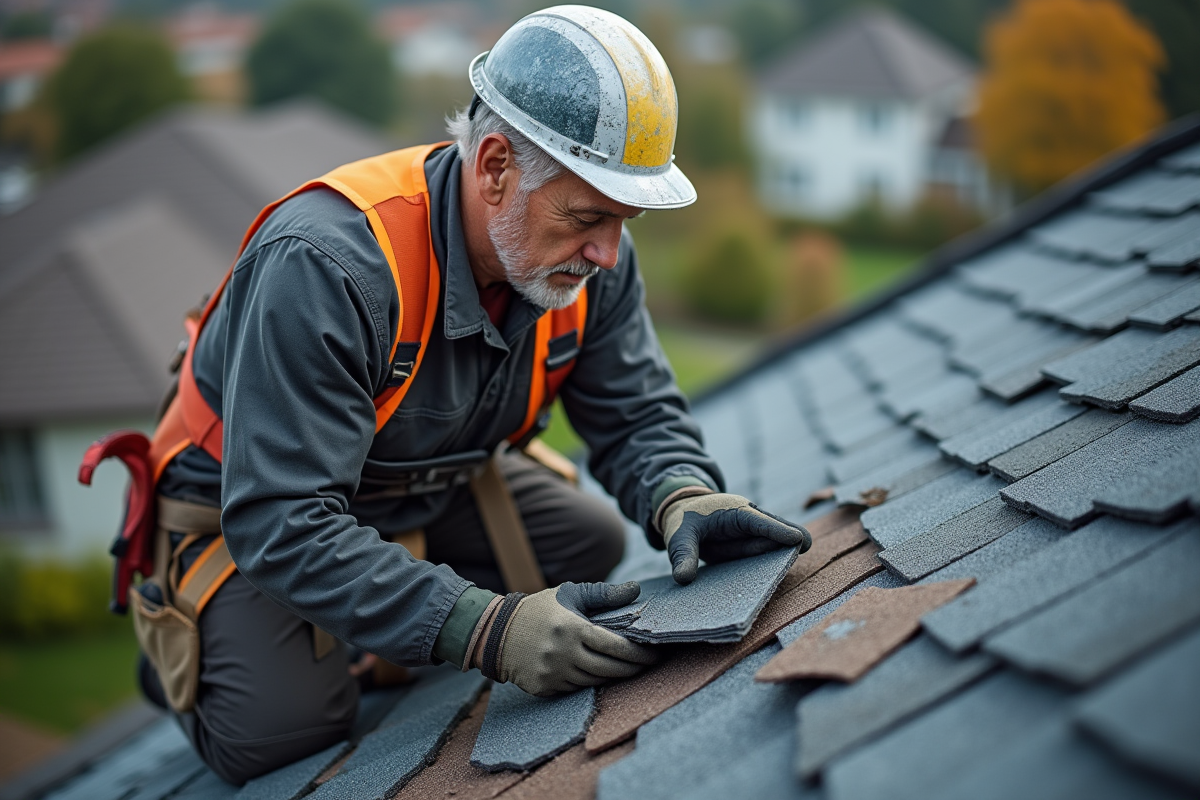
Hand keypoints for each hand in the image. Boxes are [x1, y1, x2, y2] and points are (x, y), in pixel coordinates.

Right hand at [492, 582, 657, 695]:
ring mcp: (553, 673)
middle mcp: (563, 653)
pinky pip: (576, 689)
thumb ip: (603, 594)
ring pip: (595, 681)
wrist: (497, 632)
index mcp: (572, 628)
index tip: (654, 653)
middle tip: (648, 663)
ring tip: (627, 668)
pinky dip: (590, 681)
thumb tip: (636, 589)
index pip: (615, 646)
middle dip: (633, 668)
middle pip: (609, 668)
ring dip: (613, 676)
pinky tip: (599, 673)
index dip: (639, 652)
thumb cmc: (540, 610)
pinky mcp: (544, 688)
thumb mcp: (569, 594)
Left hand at [660, 493, 810, 584]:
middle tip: (808, 545)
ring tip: (797, 562)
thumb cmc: (683, 520)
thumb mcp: (678, 536)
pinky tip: (779, 576)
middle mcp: (748, 521)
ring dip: (783, 552)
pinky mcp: (749, 548)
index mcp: (733, 511)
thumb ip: (683, 555)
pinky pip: (762, 555)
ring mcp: (751, 535)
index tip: (798, 540)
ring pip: (771, 543)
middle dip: (790, 536)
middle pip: (773, 530)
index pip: (758, 521)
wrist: (682, 513)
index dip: (778, 530)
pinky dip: (771, 564)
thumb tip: (684, 579)